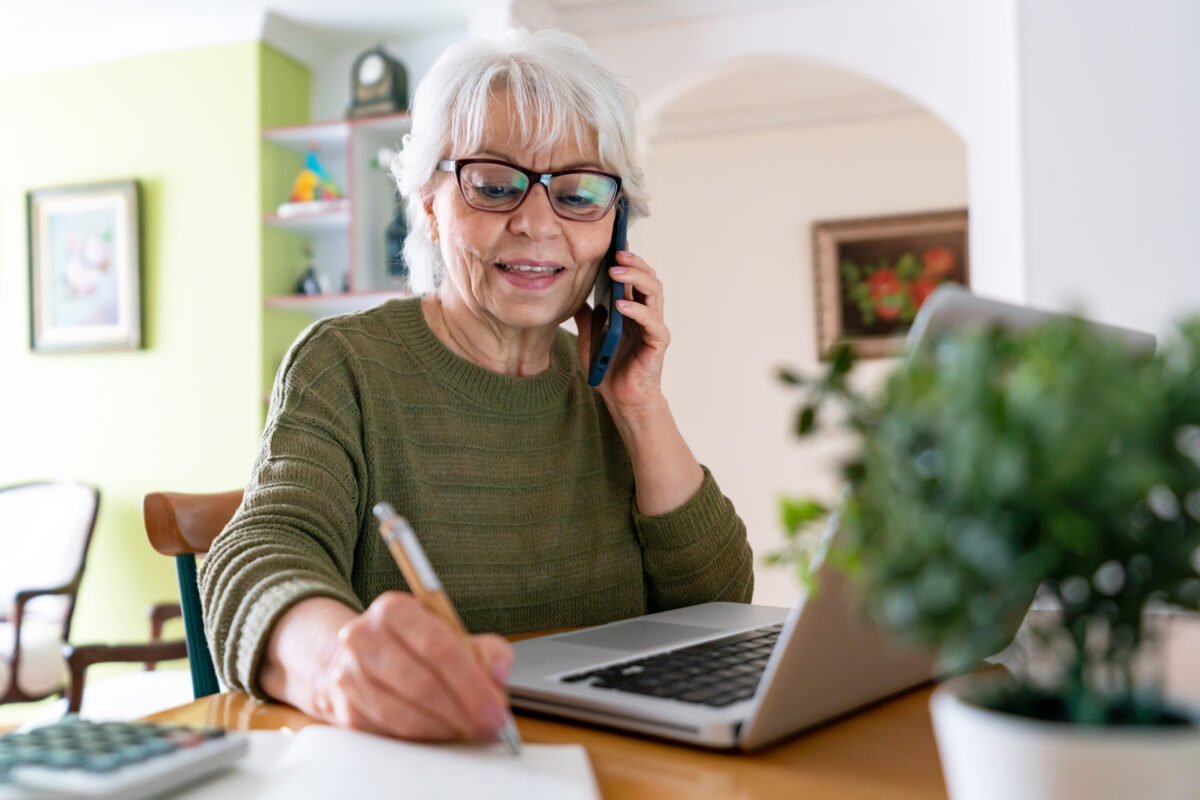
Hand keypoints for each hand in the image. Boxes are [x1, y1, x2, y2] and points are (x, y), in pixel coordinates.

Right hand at [315, 592, 513, 740]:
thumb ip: (487, 651)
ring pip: (403, 715)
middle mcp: (364, 638)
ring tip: (469, 730)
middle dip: (463, 712)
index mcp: (394, 610)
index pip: (438, 647)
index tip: (495, 708)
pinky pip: (389, 733)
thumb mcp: (456, 634)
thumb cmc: (415, 646)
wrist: (362, 658)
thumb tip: (498, 675)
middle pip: (421, 684)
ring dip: (444, 729)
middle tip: (490, 725)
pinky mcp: (346, 710)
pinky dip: (422, 738)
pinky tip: (442, 732)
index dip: (471, 683)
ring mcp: (349, 676)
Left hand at [574, 249, 669, 418]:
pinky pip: (651, 321)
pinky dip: (636, 310)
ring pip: (655, 292)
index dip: (628, 259)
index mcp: (634, 309)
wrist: (621, 399)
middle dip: (634, 262)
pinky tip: (620, 304)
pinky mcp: (657, 343)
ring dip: (637, 278)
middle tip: (616, 252)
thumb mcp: (589, 337)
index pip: (636, 276)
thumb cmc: (610, 368)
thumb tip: (574, 294)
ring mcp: (654, 327)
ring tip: (617, 271)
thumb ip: (586, 315)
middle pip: (649, 278)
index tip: (613, 244)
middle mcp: (647, 314)